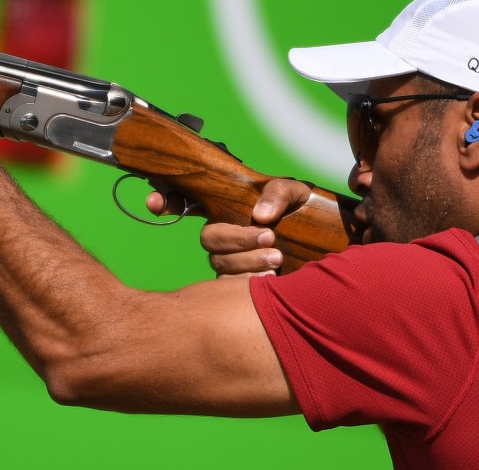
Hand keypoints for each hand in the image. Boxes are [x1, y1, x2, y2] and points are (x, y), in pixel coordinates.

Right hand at [147, 177, 313, 276]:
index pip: (186, 200)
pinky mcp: (238, 281)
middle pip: (208, 237)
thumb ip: (278, 193)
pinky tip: (271, 277)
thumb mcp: (295, 193)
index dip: (166, 201)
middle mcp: (222, 232)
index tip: (155, 203)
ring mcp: (229, 258)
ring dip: (248, 260)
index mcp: (226, 204)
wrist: (324, 245)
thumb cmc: (303, 212)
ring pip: (220, 263)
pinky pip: (230, 285)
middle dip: (235, 238)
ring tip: (277, 257)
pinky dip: (249, 281)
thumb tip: (260, 214)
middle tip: (267, 236)